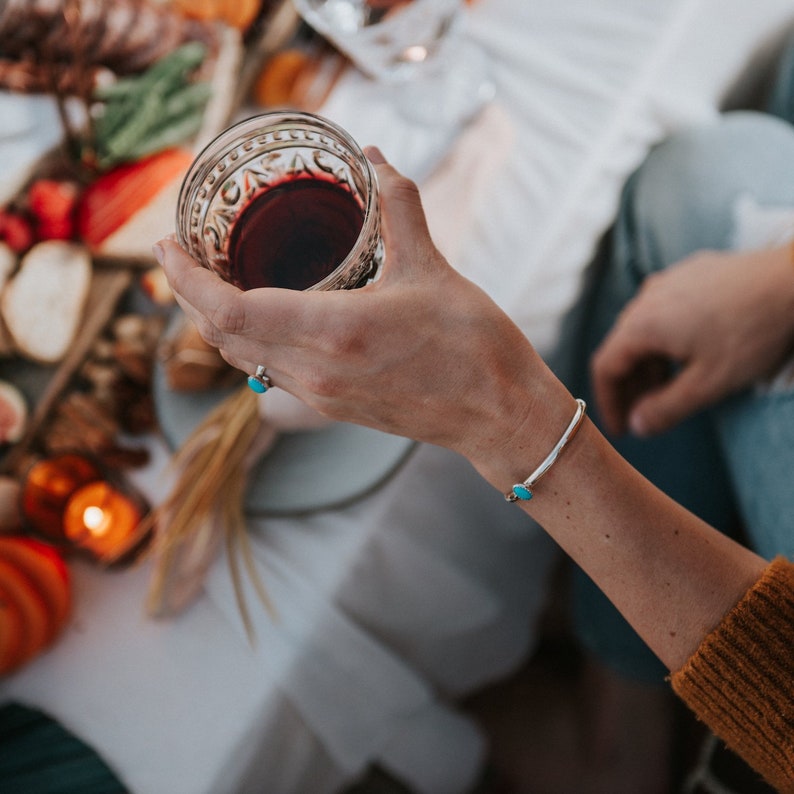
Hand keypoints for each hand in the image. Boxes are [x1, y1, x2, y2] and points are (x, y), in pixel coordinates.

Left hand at [155, 149, 569, 481]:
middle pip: (219, 335)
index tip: (165, 245)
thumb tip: (375, 158)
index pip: (225, 309)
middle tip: (178, 254)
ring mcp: (320, 395)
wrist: (498, 415)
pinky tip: (261, 317)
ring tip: (208, 282)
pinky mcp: (333, 406)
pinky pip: (268, 373)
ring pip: (240, 358)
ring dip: (213, 321)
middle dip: (187, 295)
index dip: (184, 278)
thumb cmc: (474, 345)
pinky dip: (247, 342)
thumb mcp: (434, 267)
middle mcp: (314, 370)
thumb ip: (399, 206)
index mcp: (332, 331)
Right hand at [591, 246, 793, 436]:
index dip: (608, 402)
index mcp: (641, 324)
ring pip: (643, 329)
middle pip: (622, 347)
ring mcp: (668, 281)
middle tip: (642, 415)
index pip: (605, 367)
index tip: (621, 428)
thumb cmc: (753, 332)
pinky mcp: (690, 273)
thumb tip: (637, 425)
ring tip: (667, 389)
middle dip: (629, 386)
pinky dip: (665, 339)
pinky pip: (664, 311)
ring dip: (648, 363)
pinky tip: (687, 354)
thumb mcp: (708, 384)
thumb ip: (665, 410)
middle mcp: (646, 298)